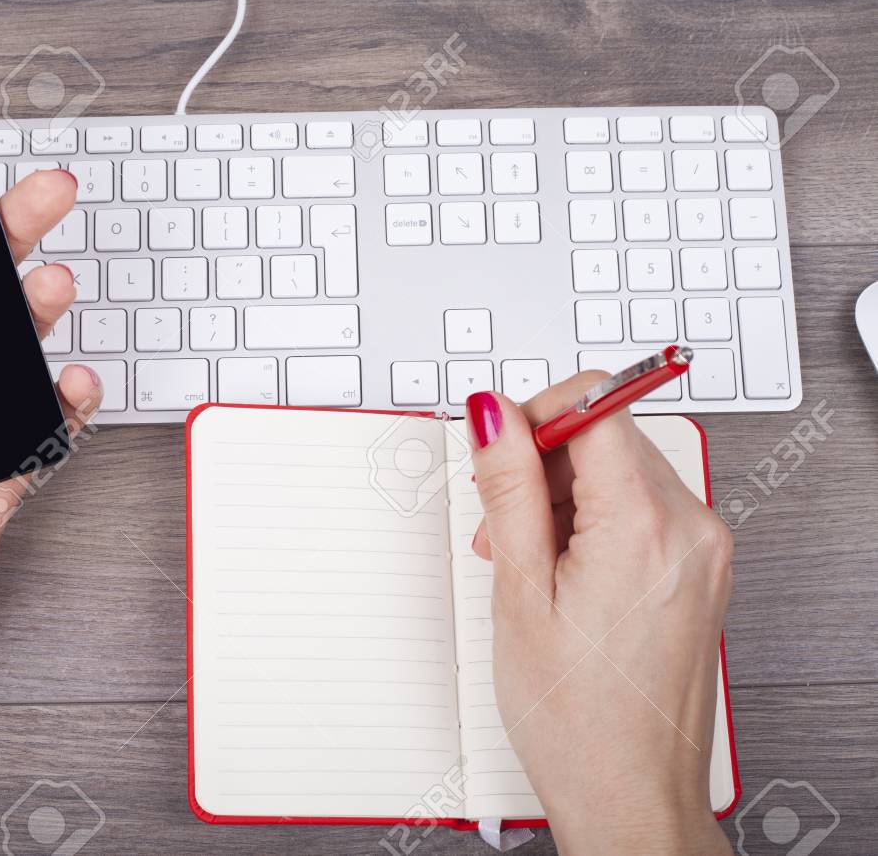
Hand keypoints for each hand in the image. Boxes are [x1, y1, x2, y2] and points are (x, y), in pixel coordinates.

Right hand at [465, 377, 733, 855]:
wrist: (629, 794)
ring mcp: (704, 551)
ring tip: (526, 561)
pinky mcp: (702, 570)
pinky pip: (641, 511)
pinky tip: (559, 571)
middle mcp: (691, 528)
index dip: (533, 416)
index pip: (595, 404)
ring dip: (563, 497)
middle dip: (542, 465)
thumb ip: (508, 487)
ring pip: (620, 472)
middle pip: (606, 436)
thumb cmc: (576, 718)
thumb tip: (493, 414)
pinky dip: (593, 523)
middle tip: (502, 523)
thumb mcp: (519, 591)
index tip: (498, 449)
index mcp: (645, 525)